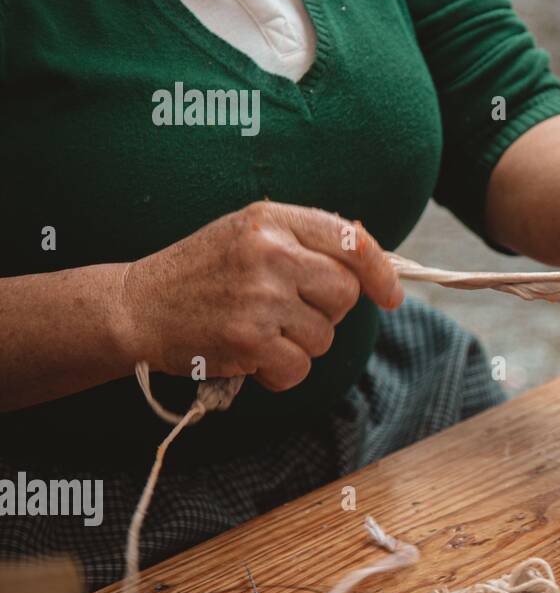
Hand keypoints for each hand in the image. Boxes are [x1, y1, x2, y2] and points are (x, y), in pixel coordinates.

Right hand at [117, 201, 402, 390]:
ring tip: (260, 331)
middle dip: (329, 310)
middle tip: (290, 312)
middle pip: (346, 293)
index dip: (381, 271)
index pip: (352, 240)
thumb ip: (304, 240)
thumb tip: (374, 259)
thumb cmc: (202, 272)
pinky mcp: (248, 341)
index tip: (392, 296)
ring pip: (325, 335)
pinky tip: (254, 358)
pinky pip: (300, 367)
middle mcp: (270, 253)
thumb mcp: (249, 234)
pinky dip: (283, 372)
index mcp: (272, 219)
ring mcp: (260, 297)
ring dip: (301, 344)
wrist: (135, 306)